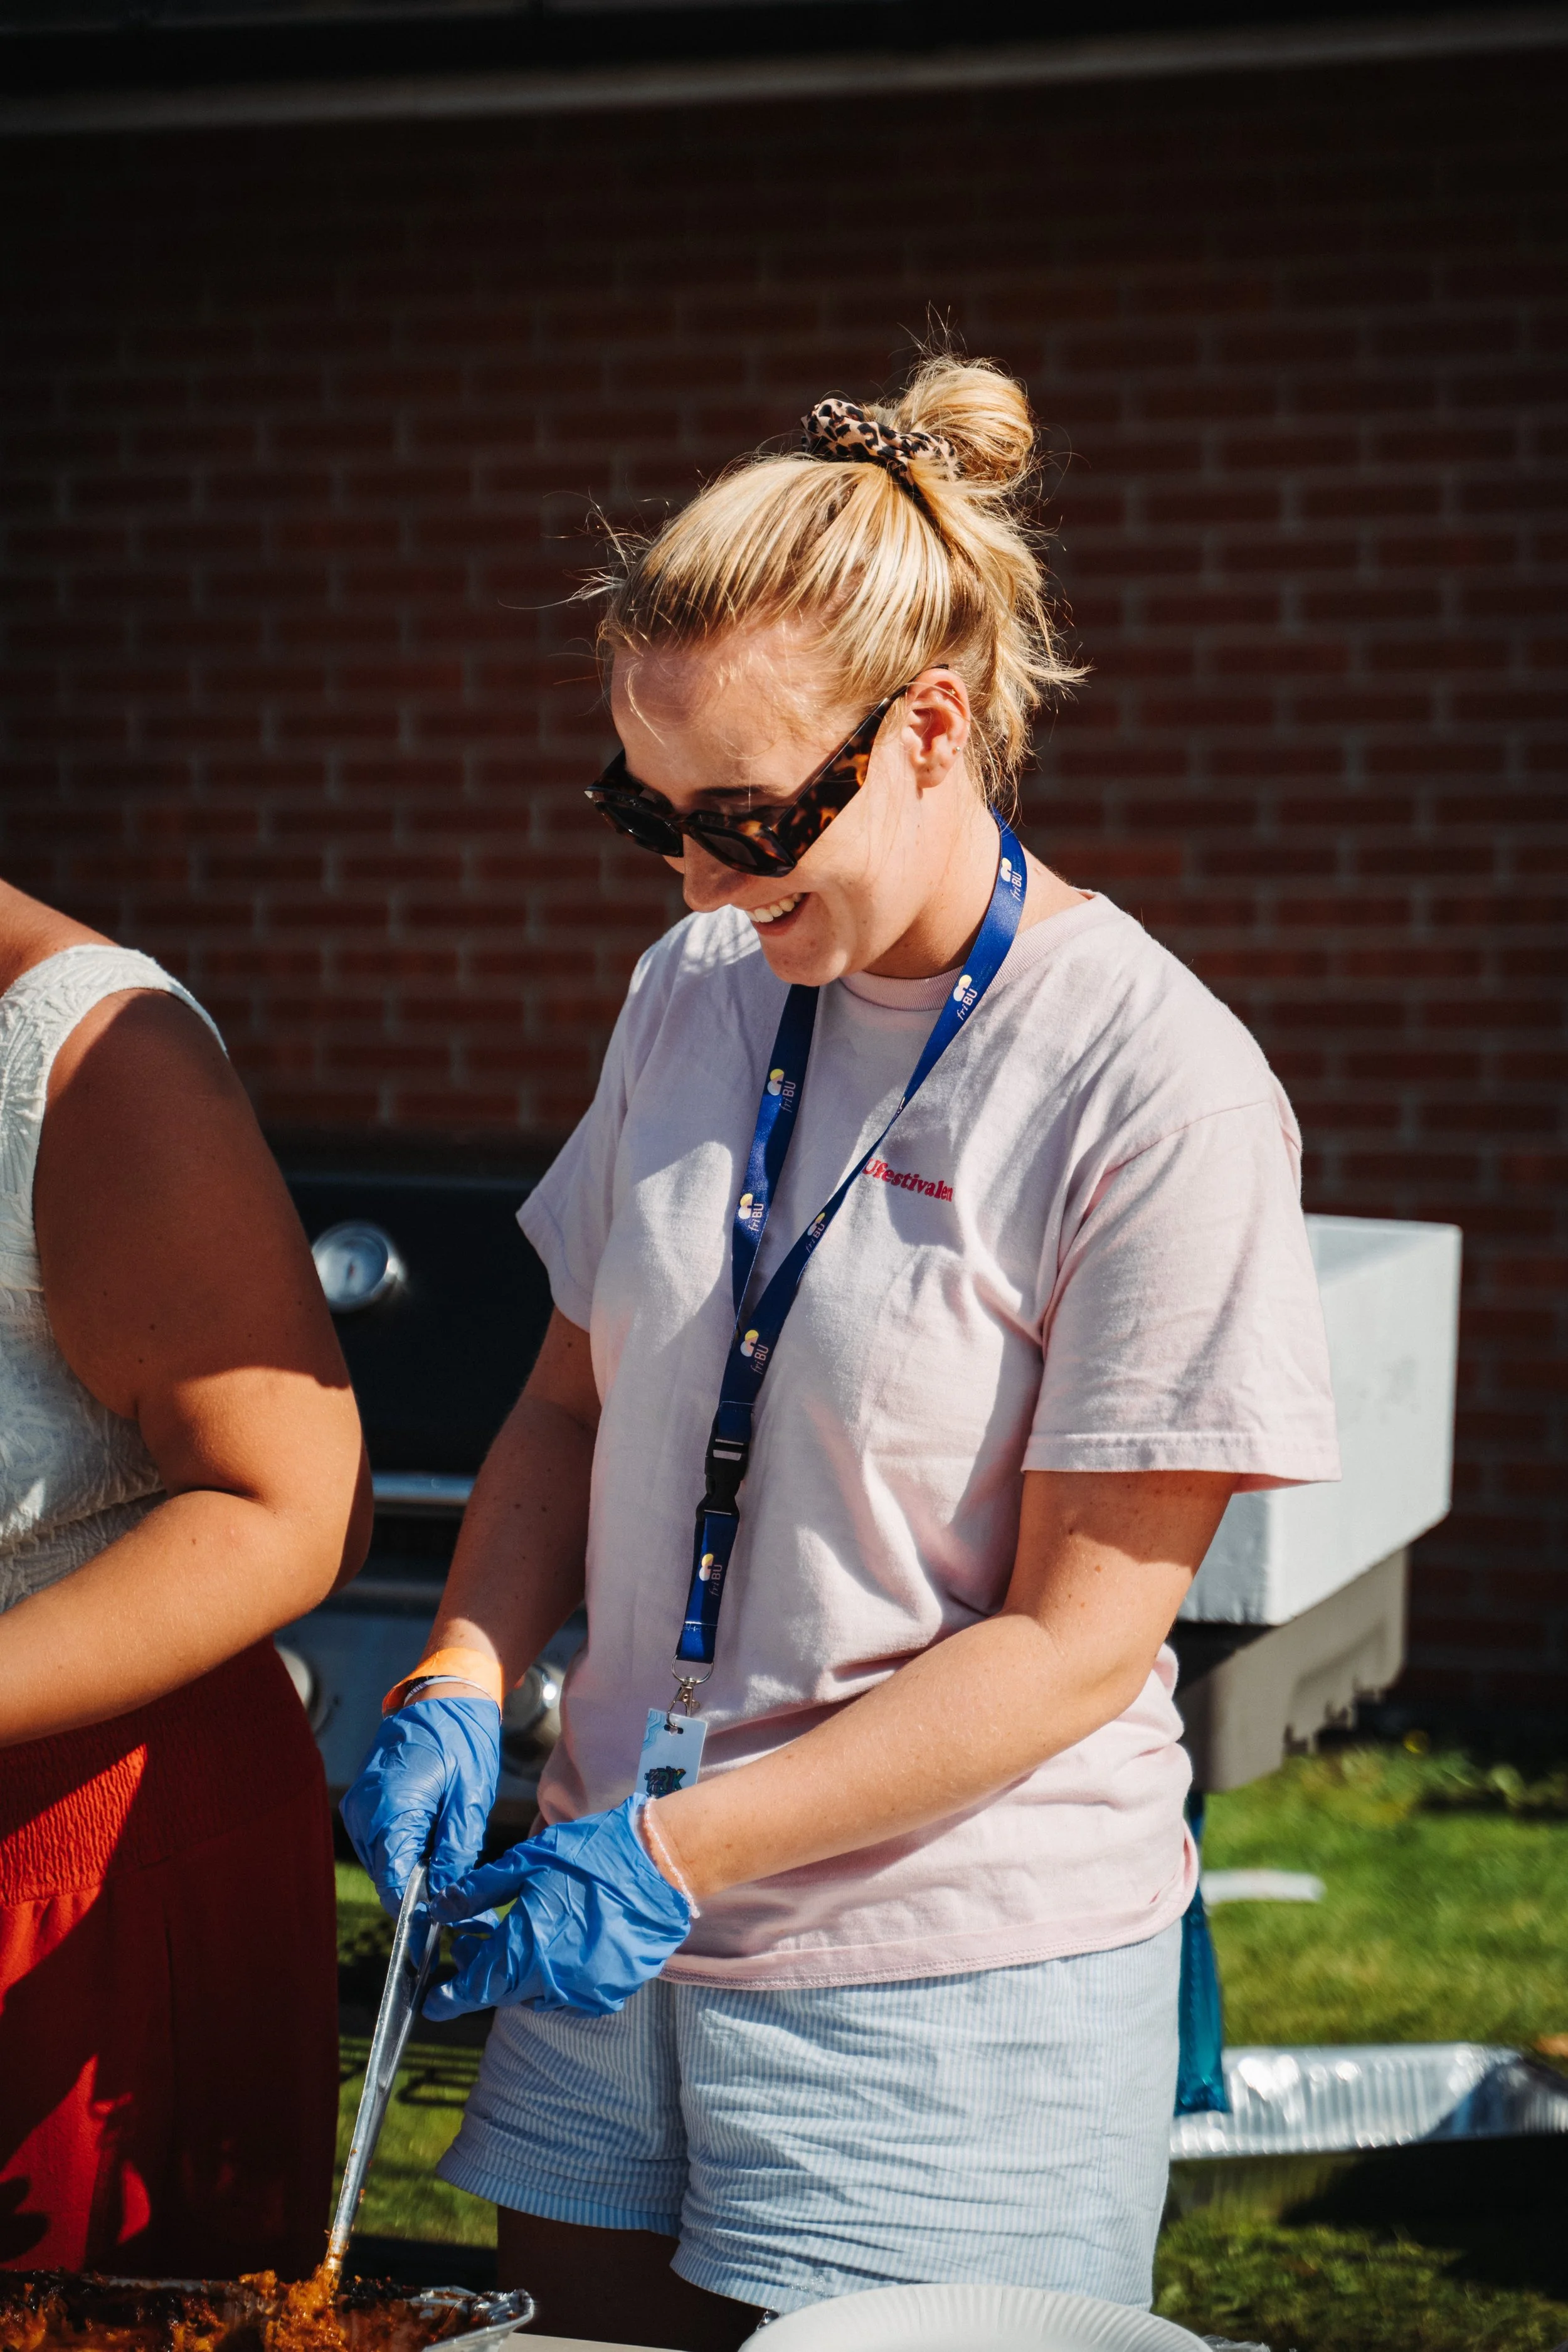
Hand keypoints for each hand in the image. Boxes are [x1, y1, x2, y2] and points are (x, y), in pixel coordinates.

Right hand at [340, 1694, 500, 1914]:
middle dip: (420, 1894)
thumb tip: (447, 1897)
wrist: (444, 1695)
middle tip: (461, 1903)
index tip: (445, 1926)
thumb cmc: (462, 1740)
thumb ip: (456, 1850)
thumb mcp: (469, 1797)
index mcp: (390, 1808)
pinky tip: (435, 1844)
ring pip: (385, 1862)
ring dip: (414, 1872)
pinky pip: (382, 1842)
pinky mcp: (365, 1803)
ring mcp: (360, 1806)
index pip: (393, 1881)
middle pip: (387, 1876)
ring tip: (453, 1868)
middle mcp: (365, 1811)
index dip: (418, 1910)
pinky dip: (406, 1850)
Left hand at [423, 1796, 690, 2019]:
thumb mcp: (528, 1861)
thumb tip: (442, 1908)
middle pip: (502, 1991)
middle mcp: (551, 1982)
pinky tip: (560, 1945)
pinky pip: (569, 1995)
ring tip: (518, 1939)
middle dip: (483, 1973)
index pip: (474, 1989)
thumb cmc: (592, 1855)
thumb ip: (480, 1891)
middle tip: (474, 1944)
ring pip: (535, 1995)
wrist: (661, 1865)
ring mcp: (583, 1993)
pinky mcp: (610, 1993)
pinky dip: (554, 1977)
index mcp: (525, 1949)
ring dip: (518, 1975)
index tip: (431, 2003)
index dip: (448, 1998)